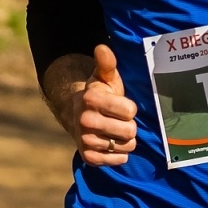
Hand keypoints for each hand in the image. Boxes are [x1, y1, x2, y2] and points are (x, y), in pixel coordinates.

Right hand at [52, 45, 138, 166]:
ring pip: (126, 146)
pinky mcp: (88, 158)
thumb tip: (102, 48)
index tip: (121, 105)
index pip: (130, 111)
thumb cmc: (100, 95)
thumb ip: (107, 64)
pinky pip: (119, 160)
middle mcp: (85, 121)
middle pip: (130, 131)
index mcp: (91, 99)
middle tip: (119, 120)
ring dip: (125, 140)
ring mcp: (85, 141)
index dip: (129, 108)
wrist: (78, 116)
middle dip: (129, 126)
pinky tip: (111, 144)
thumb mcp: (105, 78)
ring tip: (115, 131)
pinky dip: (119, 153)